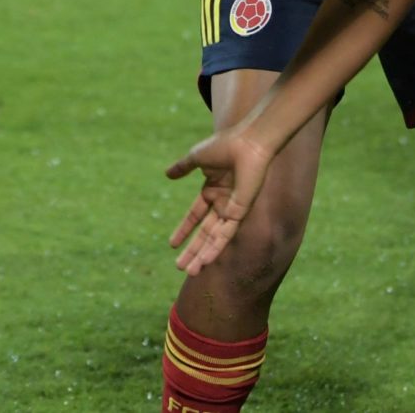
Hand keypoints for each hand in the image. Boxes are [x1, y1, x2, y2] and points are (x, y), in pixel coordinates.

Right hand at [164, 126, 275, 275]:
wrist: (247, 143)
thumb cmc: (225, 145)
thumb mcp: (197, 157)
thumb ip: (182, 167)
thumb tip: (167, 175)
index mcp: (212, 189)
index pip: (195, 215)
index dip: (184, 230)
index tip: (172, 244)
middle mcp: (222, 202)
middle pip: (204, 233)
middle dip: (192, 250)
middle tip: (180, 267)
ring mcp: (232, 209)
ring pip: (214, 239)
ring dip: (202, 255)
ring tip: (190, 272)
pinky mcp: (240, 213)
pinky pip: (226, 235)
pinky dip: (215, 249)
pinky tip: (206, 261)